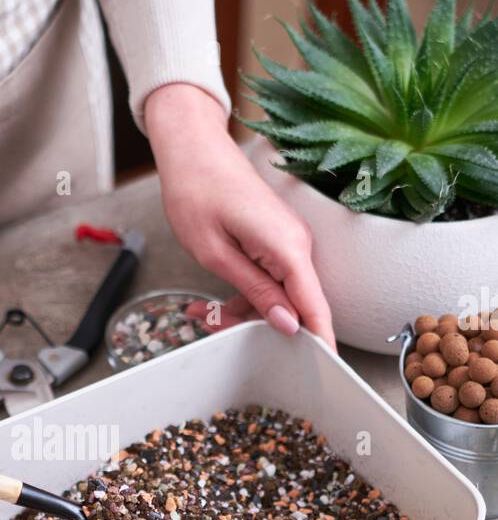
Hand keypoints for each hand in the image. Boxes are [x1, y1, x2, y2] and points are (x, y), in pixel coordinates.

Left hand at [145, 83, 334, 347]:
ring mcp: (288, 241)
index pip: (314, 305)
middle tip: (214, 328)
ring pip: (278, 294)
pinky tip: (214, 303)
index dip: (321, 340)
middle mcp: (296, 244)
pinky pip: (270, 278)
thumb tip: (288, 323)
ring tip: (204, 315)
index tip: (327, 370)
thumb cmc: (197, 192)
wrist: (193, 149)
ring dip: (245, 311)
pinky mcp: (276, 240)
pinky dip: (246, 293)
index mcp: (286, 247)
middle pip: (294, 305)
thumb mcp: (215, 253)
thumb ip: (254, 289)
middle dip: (259, 326)